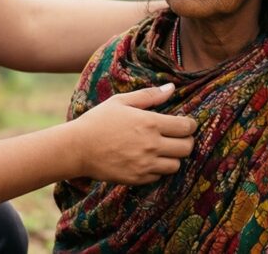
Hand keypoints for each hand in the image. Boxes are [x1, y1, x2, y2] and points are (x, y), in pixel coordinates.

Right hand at [73, 83, 195, 184]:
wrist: (77, 148)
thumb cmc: (98, 121)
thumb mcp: (121, 101)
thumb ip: (149, 95)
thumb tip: (171, 88)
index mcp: (150, 123)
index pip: (186, 127)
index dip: (190, 125)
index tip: (185, 124)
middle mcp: (152, 145)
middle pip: (187, 148)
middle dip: (186, 141)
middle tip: (178, 137)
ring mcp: (145, 164)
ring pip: (176, 165)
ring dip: (174, 157)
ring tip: (164, 150)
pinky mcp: (138, 178)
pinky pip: (159, 176)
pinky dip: (158, 169)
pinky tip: (148, 160)